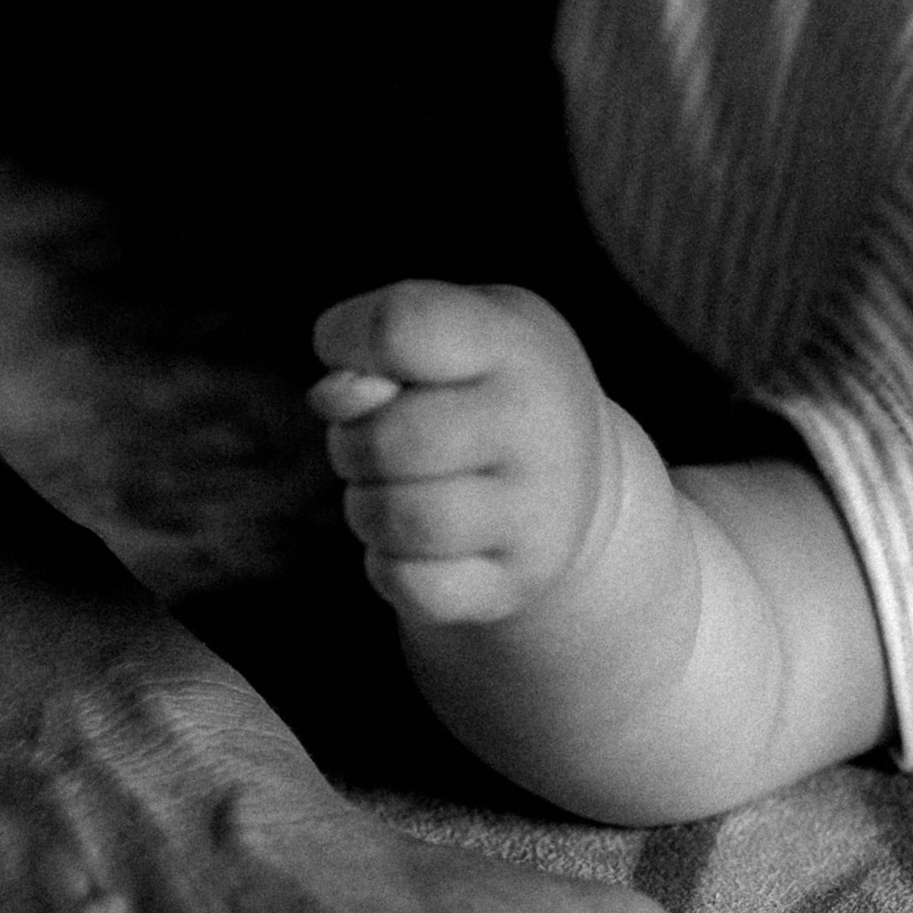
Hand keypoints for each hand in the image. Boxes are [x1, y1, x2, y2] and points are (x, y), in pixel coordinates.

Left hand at [311, 280, 621, 627]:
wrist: (580, 474)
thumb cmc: (486, 385)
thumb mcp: (452, 335)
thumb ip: (379, 343)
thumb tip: (333, 397)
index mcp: (512, 342)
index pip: (401, 326)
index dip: (348, 340)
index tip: (367, 361)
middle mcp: (535, 424)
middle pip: (386, 438)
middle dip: (352, 441)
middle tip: (380, 439)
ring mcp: (533, 512)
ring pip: (391, 517)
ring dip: (364, 505)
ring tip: (394, 489)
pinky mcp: (517, 582)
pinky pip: (408, 585)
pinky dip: (388, 565)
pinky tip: (415, 542)